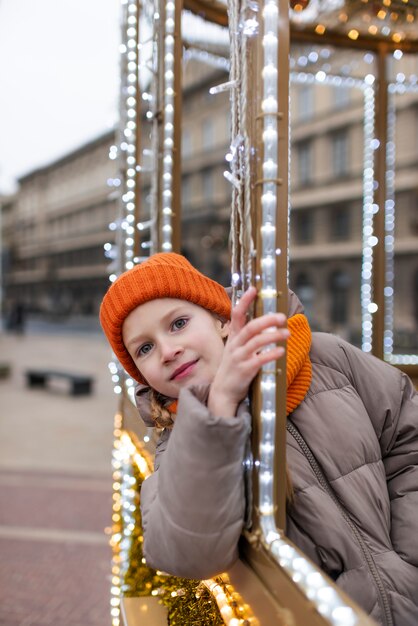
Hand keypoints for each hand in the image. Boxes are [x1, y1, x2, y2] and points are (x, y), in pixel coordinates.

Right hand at [208, 286, 288, 416]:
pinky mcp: (244, 370)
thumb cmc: (233, 367)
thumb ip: (247, 336)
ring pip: (256, 342)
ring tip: (287, 333)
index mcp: (233, 337)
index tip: (253, 289)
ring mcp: (238, 357)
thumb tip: (266, 323)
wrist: (222, 391)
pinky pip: (258, 360)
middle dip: (266, 320)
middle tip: (282, 316)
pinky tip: (281, 351)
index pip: (236, 315)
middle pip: (250, 327)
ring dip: (273, 336)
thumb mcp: (236, 348)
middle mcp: (235, 345)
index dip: (244, 301)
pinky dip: (270, 354)